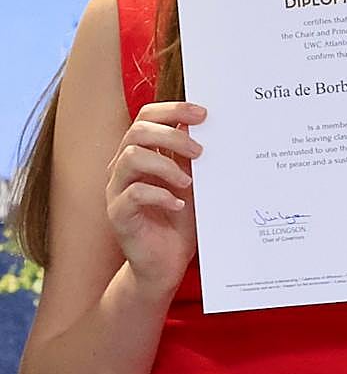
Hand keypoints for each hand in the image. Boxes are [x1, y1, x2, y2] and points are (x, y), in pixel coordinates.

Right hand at [106, 102, 205, 295]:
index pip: (147, 116)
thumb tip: (203, 122)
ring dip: (165, 165)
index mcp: (140, 152)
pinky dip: (160, 195)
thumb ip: (190, 153)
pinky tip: (178, 204)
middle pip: (137, 131)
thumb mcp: (191, 180)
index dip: (173, 109)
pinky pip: (133, 193)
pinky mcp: (117, 214)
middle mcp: (123, 166)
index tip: (202, 114)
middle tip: (199, 150)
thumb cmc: (179, 219)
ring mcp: (117, 190)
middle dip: (171, 135)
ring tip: (187, 182)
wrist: (167, 264)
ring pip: (131, 157)